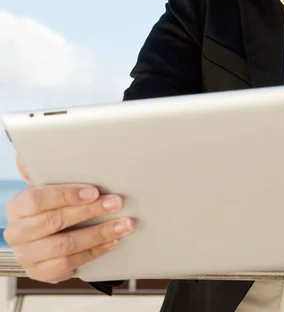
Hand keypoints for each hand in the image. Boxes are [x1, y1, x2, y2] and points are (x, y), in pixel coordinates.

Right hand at [3, 158, 135, 283]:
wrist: (41, 238)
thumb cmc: (48, 206)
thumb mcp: (46, 186)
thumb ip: (45, 171)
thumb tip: (37, 152)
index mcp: (18, 207)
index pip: (37, 199)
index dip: (66, 194)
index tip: (94, 191)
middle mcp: (18, 233)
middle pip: (55, 221)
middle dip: (91, 212)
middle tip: (117, 203)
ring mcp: (29, 256)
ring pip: (66, 246)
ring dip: (99, 234)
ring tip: (124, 224)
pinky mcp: (42, 273)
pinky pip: (70, 264)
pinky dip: (94, 252)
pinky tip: (112, 241)